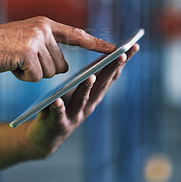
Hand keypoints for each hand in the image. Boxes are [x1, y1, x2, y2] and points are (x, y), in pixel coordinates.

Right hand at [0, 16, 115, 81]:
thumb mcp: (24, 42)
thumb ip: (46, 48)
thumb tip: (64, 68)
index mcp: (44, 24)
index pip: (76, 35)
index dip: (96, 44)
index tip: (115, 49)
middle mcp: (43, 28)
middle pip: (61, 65)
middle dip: (44, 69)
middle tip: (22, 60)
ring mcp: (36, 38)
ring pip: (49, 73)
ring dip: (32, 74)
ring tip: (14, 61)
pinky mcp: (27, 51)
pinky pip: (36, 77)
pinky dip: (23, 77)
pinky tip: (11, 66)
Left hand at [25, 44, 139, 157]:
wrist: (46, 136)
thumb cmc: (62, 106)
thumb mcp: (75, 90)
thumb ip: (86, 76)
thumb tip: (97, 48)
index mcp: (93, 94)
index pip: (110, 76)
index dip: (121, 62)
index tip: (133, 46)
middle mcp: (88, 105)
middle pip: (101, 85)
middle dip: (112, 70)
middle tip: (121, 54)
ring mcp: (75, 115)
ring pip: (82, 100)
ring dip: (87, 88)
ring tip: (90, 75)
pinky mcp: (59, 124)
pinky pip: (58, 115)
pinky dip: (59, 108)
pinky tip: (57, 100)